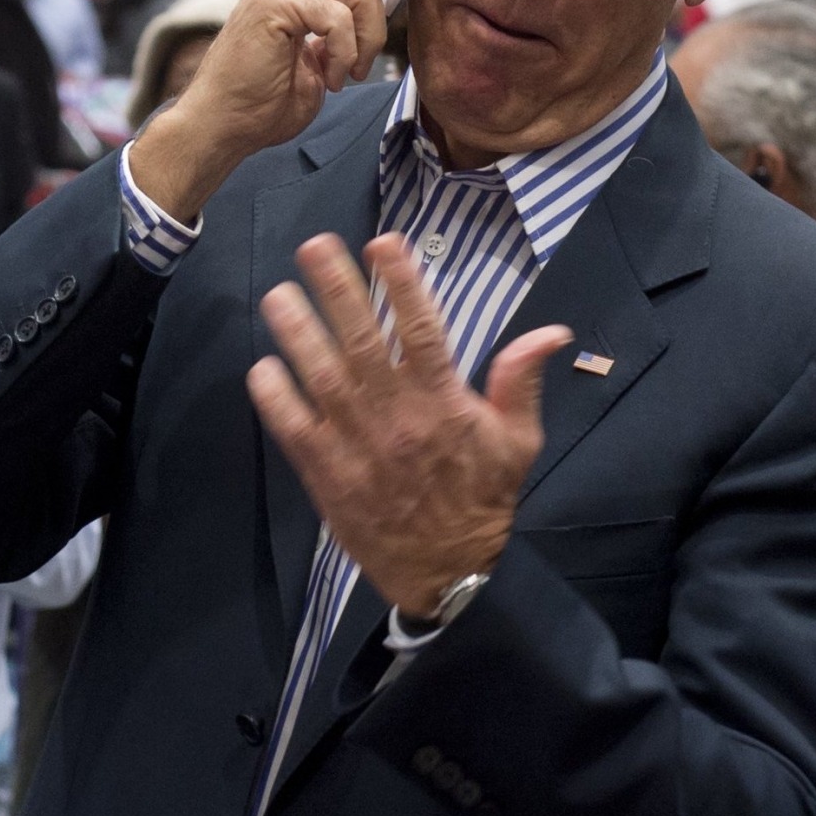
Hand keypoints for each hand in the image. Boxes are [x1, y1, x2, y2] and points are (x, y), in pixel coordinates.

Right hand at [130, 0, 440, 221]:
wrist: (226, 122)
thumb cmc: (270, 93)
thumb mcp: (322, 49)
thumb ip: (346, 18)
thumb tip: (384, 0)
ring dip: (370, 39)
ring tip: (348, 71)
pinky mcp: (275, 1)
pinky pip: (339, 17)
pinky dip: (345, 55)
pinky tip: (329, 77)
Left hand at [247, 233, 572, 618]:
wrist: (449, 572)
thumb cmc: (484, 498)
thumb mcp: (518, 441)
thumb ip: (521, 382)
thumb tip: (552, 332)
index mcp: (446, 404)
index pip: (423, 330)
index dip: (402, 283)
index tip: (383, 242)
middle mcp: (399, 418)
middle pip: (363, 341)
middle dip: (338, 290)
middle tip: (314, 247)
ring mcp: (359, 447)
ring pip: (321, 378)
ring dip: (298, 334)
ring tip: (278, 294)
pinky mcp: (328, 476)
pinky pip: (295, 430)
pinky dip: (276, 398)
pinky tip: (262, 366)